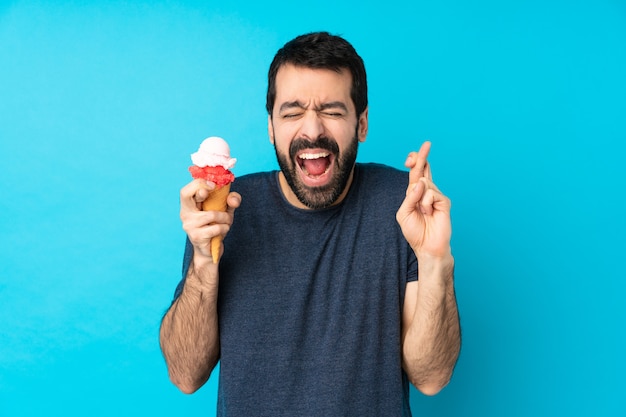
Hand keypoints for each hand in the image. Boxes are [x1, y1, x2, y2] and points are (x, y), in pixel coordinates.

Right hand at [180, 179, 240, 260]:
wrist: (211, 251)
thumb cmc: (215, 227)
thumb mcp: (225, 211)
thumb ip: (231, 201)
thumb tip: (233, 199)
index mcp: (189, 205)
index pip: (186, 190)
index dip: (198, 183)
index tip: (213, 185)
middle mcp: (185, 213)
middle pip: (185, 195)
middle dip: (202, 191)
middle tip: (214, 191)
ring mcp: (189, 226)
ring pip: (212, 214)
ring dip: (225, 218)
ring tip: (226, 222)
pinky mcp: (196, 236)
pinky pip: (216, 228)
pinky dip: (225, 228)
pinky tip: (223, 231)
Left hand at [396, 142, 451, 258]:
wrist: (426, 246)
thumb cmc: (414, 231)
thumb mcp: (404, 213)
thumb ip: (409, 197)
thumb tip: (420, 182)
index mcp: (415, 193)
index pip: (415, 173)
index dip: (414, 162)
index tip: (411, 157)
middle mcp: (426, 191)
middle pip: (424, 169)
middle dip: (422, 156)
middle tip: (427, 144)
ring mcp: (436, 196)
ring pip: (424, 183)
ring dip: (419, 198)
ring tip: (423, 212)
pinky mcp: (444, 202)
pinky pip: (431, 193)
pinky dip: (426, 203)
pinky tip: (429, 213)